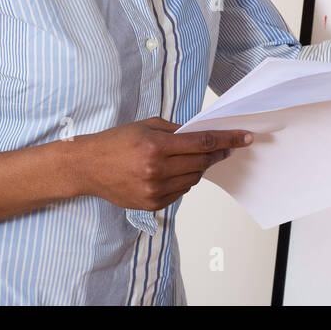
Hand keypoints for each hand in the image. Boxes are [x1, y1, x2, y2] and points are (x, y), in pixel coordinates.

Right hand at [73, 117, 252, 211]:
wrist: (87, 167)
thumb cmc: (115, 142)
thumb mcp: (146, 125)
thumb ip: (176, 130)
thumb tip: (202, 134)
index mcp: (156, 146)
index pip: (202, 143)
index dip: (226, 140)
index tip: (243, 138)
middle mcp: (156, 170)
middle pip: (201, 162)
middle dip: (218, 153)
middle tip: (227, 147)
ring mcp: (154, 190)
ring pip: (193, 178)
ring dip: (199, 167)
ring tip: (190, 158)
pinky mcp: (152, 204)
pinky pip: (181, 191)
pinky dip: (184, 180)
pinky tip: (175, 171)